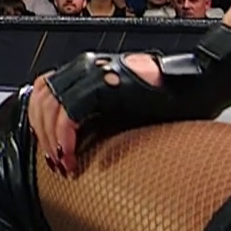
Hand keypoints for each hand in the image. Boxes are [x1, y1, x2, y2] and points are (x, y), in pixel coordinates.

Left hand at [27, 53, 160, 177]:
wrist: (191, 86)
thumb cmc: (161, 97)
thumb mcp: (117, 104)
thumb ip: (93, 112)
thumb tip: (71, 138)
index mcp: (85, 70)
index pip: (44, 92)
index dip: (39, 122)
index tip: (48, 147)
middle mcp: (84, 67)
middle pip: (41, 99)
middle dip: (42, 134)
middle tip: (54, 161)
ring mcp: (92, 72)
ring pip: (50, 107)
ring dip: (51, 140)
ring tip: (64, 164)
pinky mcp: (103, 85)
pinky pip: (70, 114)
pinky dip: (65, 138)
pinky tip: (71, 155)